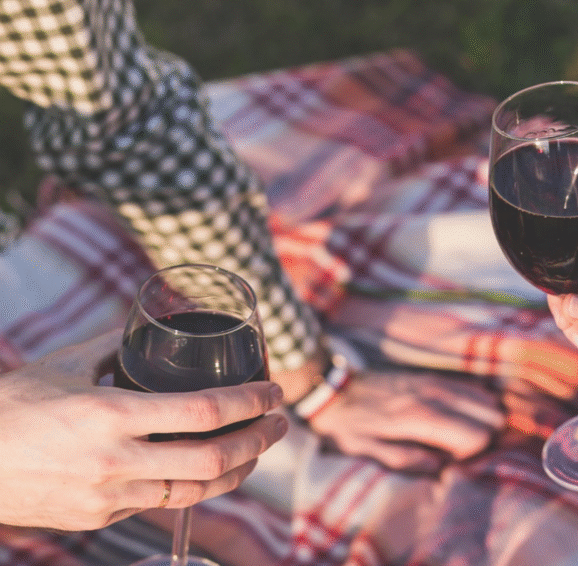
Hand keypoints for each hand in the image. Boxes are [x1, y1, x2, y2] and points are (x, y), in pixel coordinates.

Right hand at [0, 330, 287, 530]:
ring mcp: (107, 496)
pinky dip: (195, 486)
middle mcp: (113, 460)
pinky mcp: (100, 518)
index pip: (203, 411)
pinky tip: (211, 470)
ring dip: (238, 470)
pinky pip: (162, 503)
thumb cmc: (12, 406)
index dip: (250, 402)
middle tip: (280, 423)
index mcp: (108, 414)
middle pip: (214, 458)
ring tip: (257, 449)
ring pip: (196, 490)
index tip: (274, 392)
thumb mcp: (64, 365)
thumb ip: (115, 347)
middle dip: (260, 440)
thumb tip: (154, 329)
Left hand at [308, 368, 504, 473]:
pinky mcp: (435, 376)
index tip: (453, 462)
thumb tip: (439, 468)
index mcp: (421, 417)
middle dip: (486, 437)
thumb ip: (405, 460)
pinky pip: (475, 388)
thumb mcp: (367, 451)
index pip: (477, 435)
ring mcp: (438, 382)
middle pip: (492, 416)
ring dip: (483, 421)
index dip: (473, 455)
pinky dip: (478, 405)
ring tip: (460, 436)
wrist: (333, 390)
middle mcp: (436, 395)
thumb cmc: (348, 426)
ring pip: (488, 400)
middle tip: (460, 451)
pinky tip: (461, 419)